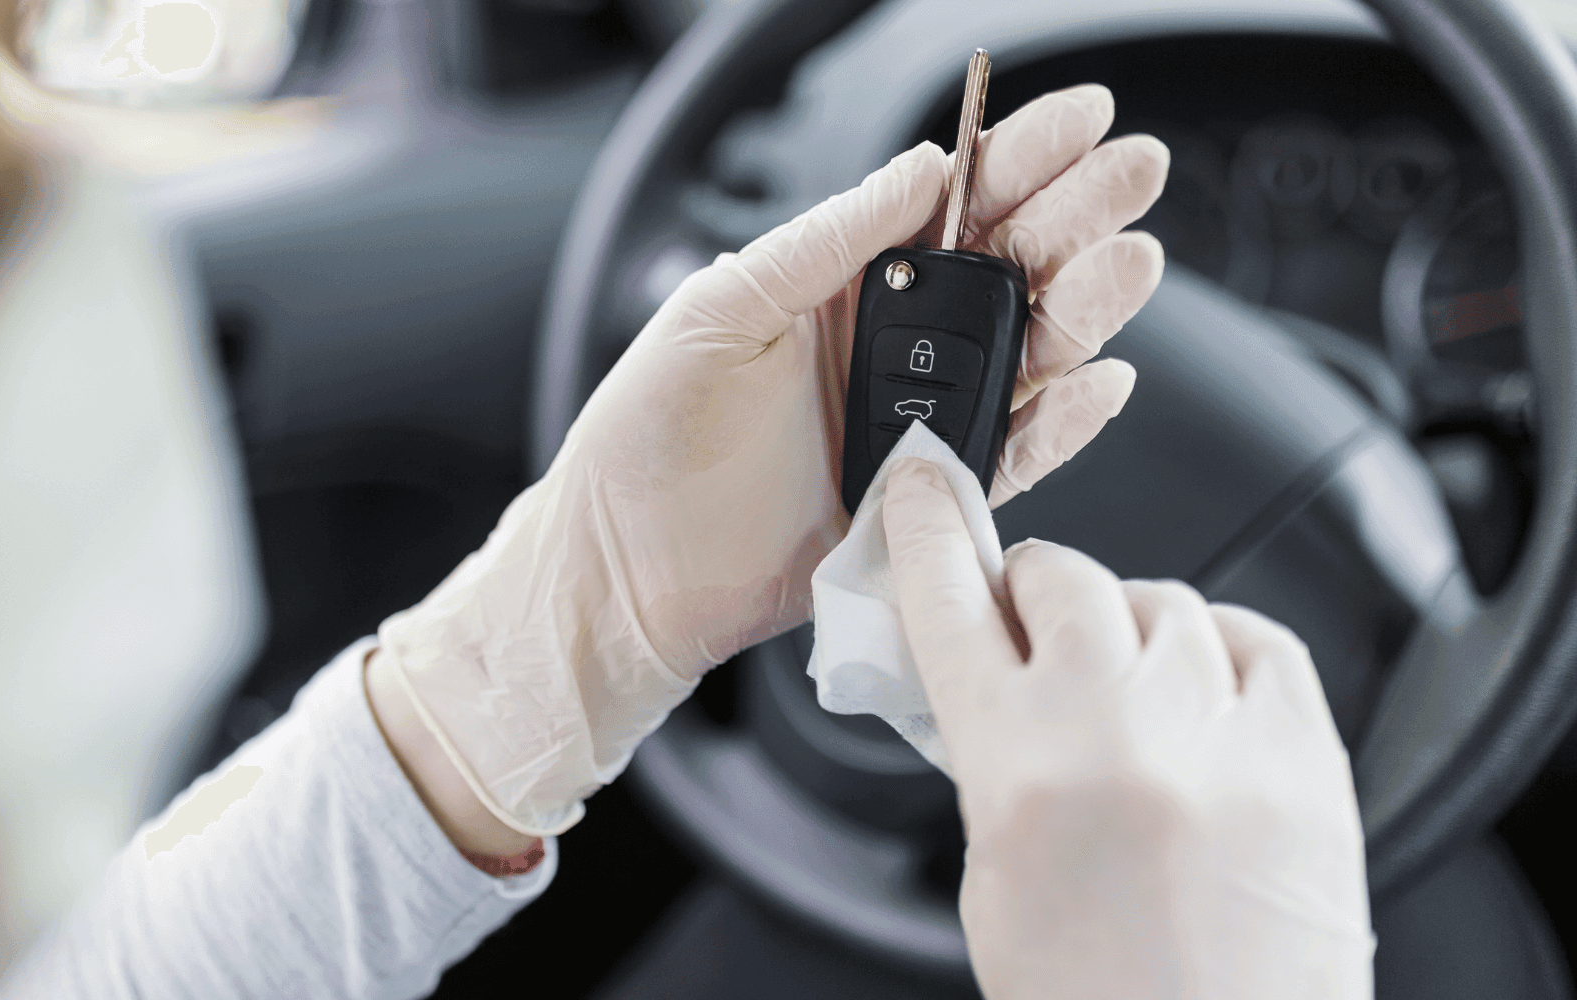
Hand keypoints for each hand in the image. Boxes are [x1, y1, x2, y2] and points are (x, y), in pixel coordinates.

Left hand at [374, 85, 1168, 835]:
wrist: (626, 566)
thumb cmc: (648, 432)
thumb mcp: (723, 307)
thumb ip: (828, 241)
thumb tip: (922, 169)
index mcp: (844, 286)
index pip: (950, 206)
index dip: (1020, 158)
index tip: (1082, 118)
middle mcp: (891, 347)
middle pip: (1010, 270)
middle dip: (1078, 216)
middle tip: (1133, 173)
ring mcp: (917, 421)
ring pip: (1029, 355)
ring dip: (1086, 307)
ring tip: (1127, 264)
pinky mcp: (929, 497)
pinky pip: (1014, 455)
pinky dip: (1064, 422)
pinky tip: (1101, 381)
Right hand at [882, 458, 1372, 999]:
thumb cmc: (1097, 998)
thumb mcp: (991, 872)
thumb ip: (987, 752)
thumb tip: (986, 667)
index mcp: (1016, 768)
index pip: (948, 602)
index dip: (925, 533)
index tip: (923, 490)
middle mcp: (1118, 732)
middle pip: (1060, 576)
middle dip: (1034, 591)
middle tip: (1032, 627)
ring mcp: (1221, 736)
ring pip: (1159, 600)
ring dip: (1129, 629)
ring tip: (1131, 699)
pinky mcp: (1307, 755)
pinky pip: (1255, 638)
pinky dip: (1220, 651)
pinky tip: (1203, 696)